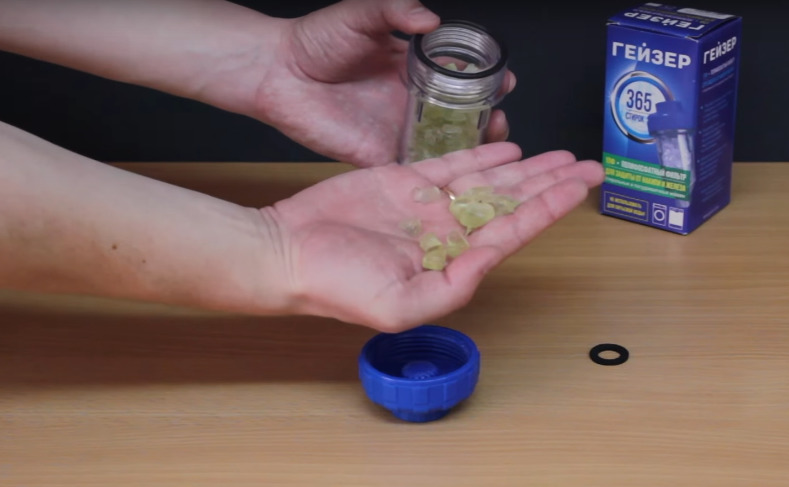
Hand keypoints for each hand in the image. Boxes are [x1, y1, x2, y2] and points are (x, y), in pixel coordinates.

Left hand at [254, 0, 514, 166]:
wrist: (277, 71)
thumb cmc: (316, 40)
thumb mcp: (362, 14)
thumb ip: (396, 10)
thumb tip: (431, 19)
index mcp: (413, 70)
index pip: (461, 78)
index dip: (487, 81)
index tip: (506, 81)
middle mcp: (411, 104)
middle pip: (462, 118)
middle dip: (489, 120)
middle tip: (502, 120)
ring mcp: (396, 131)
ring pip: (444, 148)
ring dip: (471, 150)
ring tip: (492, 147)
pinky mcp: (377, 156)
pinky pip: (412, 170)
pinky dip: (435, 176)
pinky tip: (457, 176)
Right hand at [262, 142, 602, 331]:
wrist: (289, 254)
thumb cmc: (338, 288)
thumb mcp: (400, 305)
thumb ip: (454, 286)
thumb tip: (493, 258)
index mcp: (454, 262)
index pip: (513, 231)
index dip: (548, 208)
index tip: (578, 190)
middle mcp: (448, 232)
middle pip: (513, 204)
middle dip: (552, 185)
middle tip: (588, 168)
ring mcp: (429, 205)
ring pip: (491, 181)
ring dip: (527, 168)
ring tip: (561, 155)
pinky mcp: (405, 180)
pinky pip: (453, 164)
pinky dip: (482, 155)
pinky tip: (509, 148)